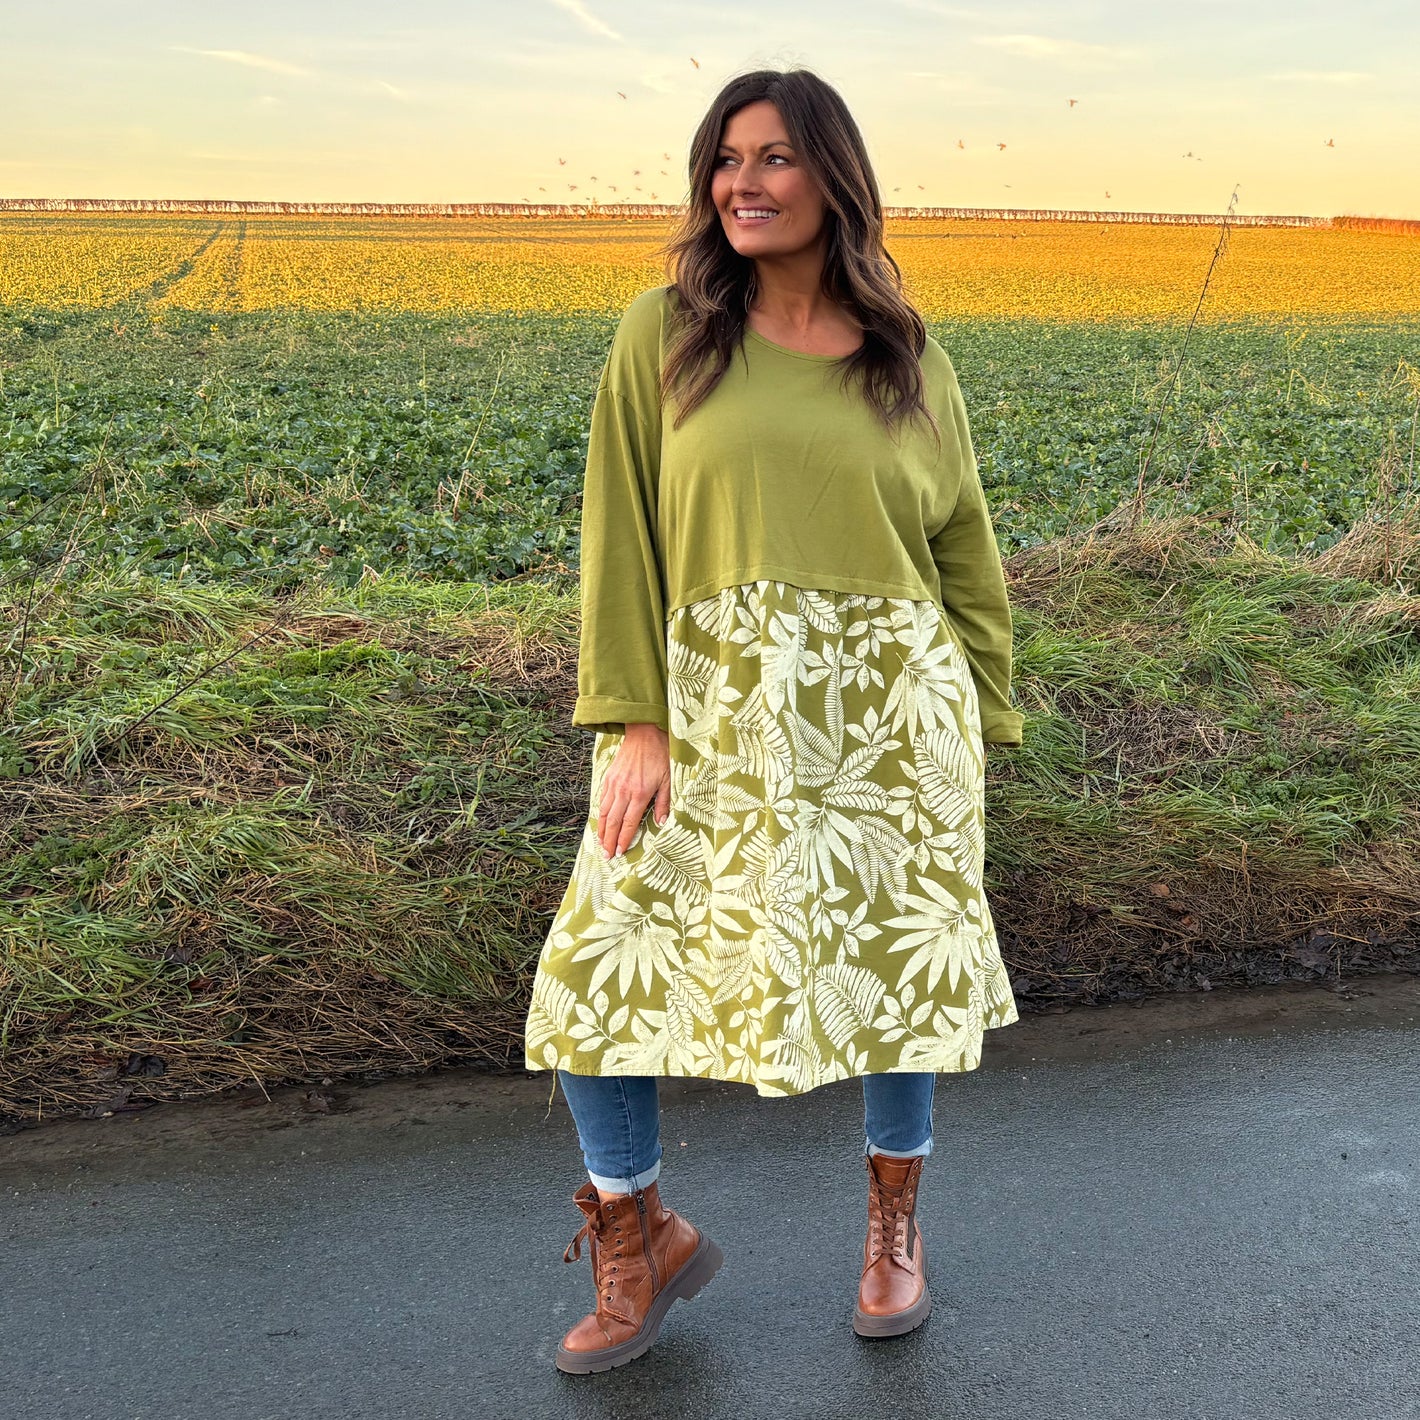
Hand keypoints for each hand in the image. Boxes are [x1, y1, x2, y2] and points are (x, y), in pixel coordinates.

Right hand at [597, 723, 670, 858]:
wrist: (644, 733)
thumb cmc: (660, 755)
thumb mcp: (669, 779)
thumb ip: (664, 803)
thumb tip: (662, 823)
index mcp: (639, 793)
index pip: (628, 823)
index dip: (623, 839)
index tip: (619, 852)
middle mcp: (623, 790)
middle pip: (613, 822)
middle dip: (609, 841)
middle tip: (607, 856)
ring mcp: (614, 784)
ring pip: (604, 812)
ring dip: (602, 830)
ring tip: (601, 844)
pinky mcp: (609, 777)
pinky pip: (602, 799)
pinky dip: (600, 813)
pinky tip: (602, 822)